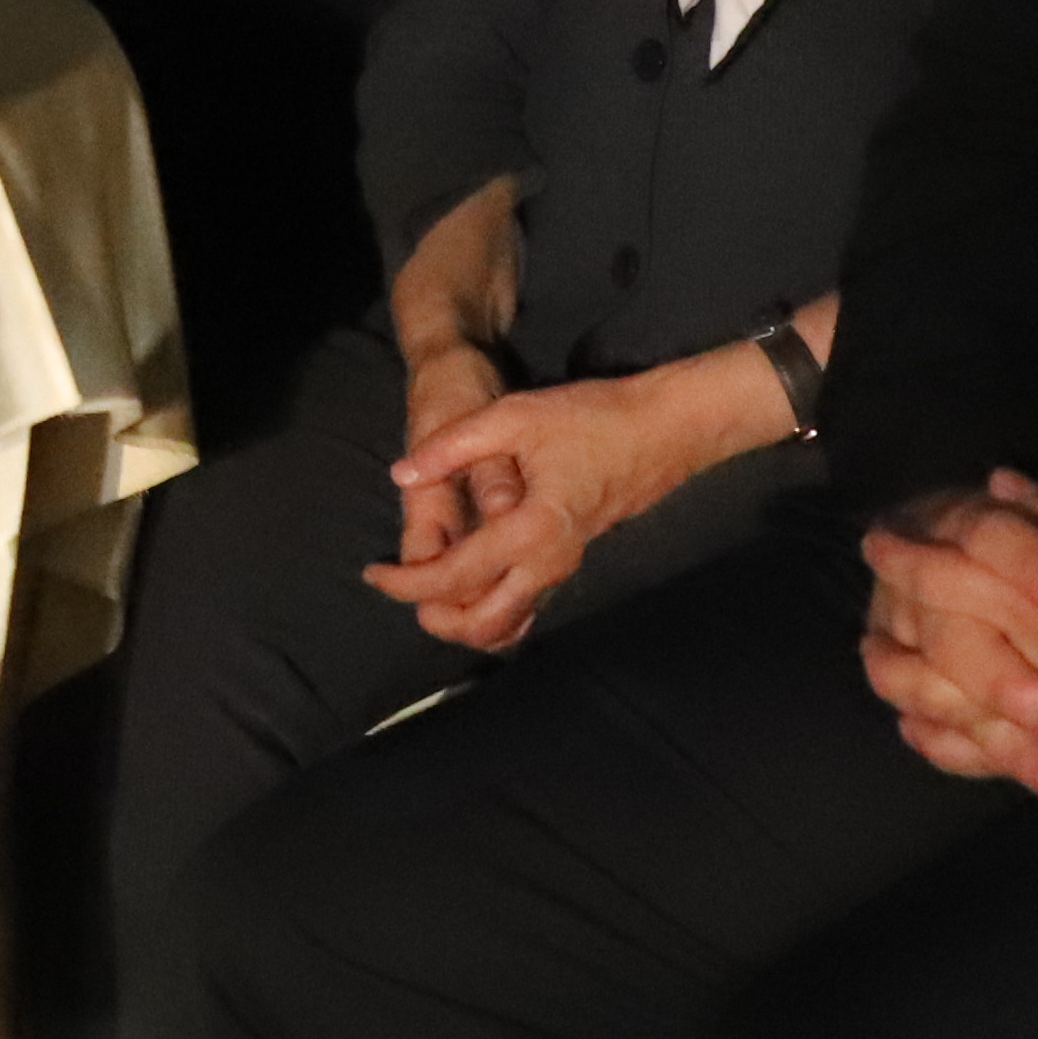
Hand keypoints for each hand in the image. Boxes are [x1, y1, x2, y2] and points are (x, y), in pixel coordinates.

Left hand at [366, 342, 787, 654]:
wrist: (664, 429)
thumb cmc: (594, 417)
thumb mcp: (514, 415)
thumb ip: (453, 446)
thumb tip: (402, 473)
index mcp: (530, 531)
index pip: (453, 577)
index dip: (405, 582)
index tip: (373, 572)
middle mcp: (548, 563)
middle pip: (481, 623)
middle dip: (433, 616)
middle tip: (397, 586)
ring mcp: (564, 567)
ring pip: (506, 622)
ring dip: (461, 619)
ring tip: (423, 587)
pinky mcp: (570, 560)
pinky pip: (524, 606)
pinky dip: (489, 610)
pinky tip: (463, 588)